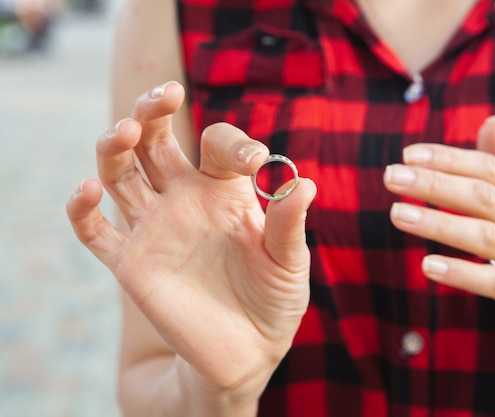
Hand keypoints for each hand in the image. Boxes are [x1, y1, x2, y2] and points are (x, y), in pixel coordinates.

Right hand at [66, 82, 316, 404]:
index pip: (217, 145)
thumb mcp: (289, 262)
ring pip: (119, 173)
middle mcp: (184, 199)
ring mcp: (154, 228)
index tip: (254, 161)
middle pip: (155, 141)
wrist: (248, 349)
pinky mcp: (131, 264)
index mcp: (225, 191)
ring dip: (115, 146)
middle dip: (154, 111)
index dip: (233, 143)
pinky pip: (94, 232)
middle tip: (165, 94)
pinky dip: (82, 210)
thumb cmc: (273, 299)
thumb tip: (304, 183)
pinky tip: (87, 192)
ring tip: (127, 131)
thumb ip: (288, 225)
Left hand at [383, 116, 494, 356]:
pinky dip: (461, 271)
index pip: (490, 168)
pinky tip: (427, 265)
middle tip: (391, 178)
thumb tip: (492, 120)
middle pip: (483, 196)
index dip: (449, 159)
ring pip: (486, 236)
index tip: (407, 156)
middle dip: (434, 184)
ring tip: (398, 214)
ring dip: (439, 223)